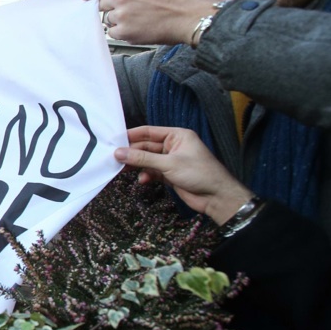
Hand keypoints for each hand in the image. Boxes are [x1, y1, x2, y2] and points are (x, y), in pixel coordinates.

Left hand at [81, 0, 212, 45]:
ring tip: (138, 21)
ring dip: (118, 21)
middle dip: (109, 9)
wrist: (186, 16)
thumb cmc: (173, 0)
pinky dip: (122, 33)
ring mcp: (121, 15)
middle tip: (122, 13)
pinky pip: (114, 33)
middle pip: (101, 5)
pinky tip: (137, 29)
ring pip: (109, 20)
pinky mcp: (124, 31)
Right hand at [114, 126, 252, 224]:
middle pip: (146, 147)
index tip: (113, 140)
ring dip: (137, 166)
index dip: (131, 135)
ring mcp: (171, 161)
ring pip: (147, 160)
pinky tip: (143, 181)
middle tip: (114, 158)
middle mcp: (173, 146)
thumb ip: (142, 158)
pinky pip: (152, 172)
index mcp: (177, 136)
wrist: (216, 197)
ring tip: (122, 170)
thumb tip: (118, 153)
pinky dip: (146, 175)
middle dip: (132, 153)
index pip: (149, 132)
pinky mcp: (170, 174)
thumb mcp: (169, 164)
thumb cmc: (198, 173)